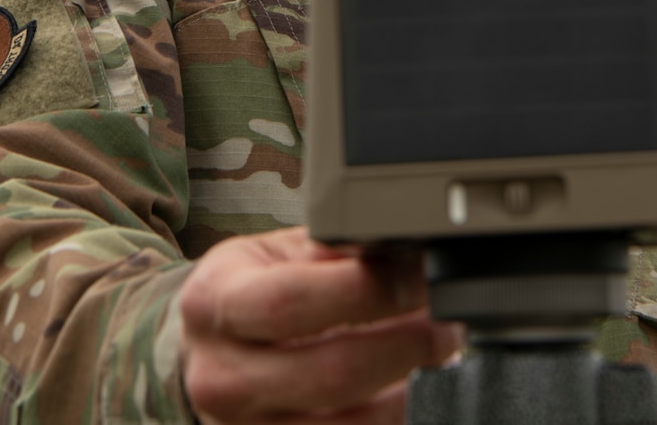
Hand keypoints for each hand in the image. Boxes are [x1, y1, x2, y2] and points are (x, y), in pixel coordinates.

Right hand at [178, 227, 462, 423]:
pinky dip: (390, 419)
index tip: (419, 277)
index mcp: (214, 306)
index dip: (367, 291)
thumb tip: (409, 249)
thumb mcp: (276, 256)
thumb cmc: (253, 294)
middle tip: (447, 325)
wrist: (209, 353)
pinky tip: (412, 392)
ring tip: (439, 359)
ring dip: (409, 392)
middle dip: (406, 347)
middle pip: (330, 374)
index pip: (292, 301)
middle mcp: (219, 377)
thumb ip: (334, 251)